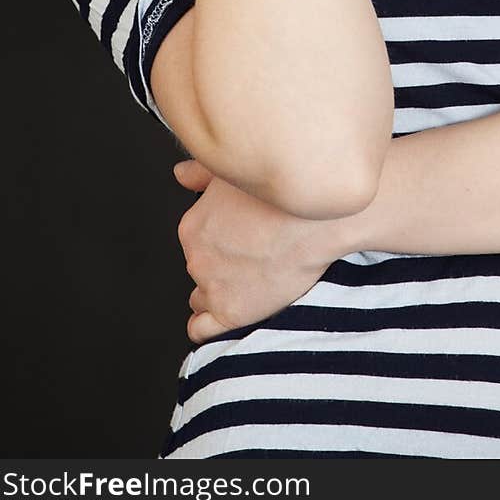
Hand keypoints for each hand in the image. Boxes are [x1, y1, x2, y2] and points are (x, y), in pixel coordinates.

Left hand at [173, 158, 351, 343]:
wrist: (318, 220)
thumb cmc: (283, 195)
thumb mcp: (236, 170)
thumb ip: (200, 173)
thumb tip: (182, 174)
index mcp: (194, 226)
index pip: (194, 241)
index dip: (217, 238)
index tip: (238, 236)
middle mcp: (197, 258)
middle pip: (200, 266)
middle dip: (221, 262)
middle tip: (250, 253)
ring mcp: (213, 287)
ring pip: (201, 296)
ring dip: (218, 289)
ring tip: (246, 280)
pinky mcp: (232, 312)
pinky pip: (203, 329)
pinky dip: (208, 324)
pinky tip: (226, 310)